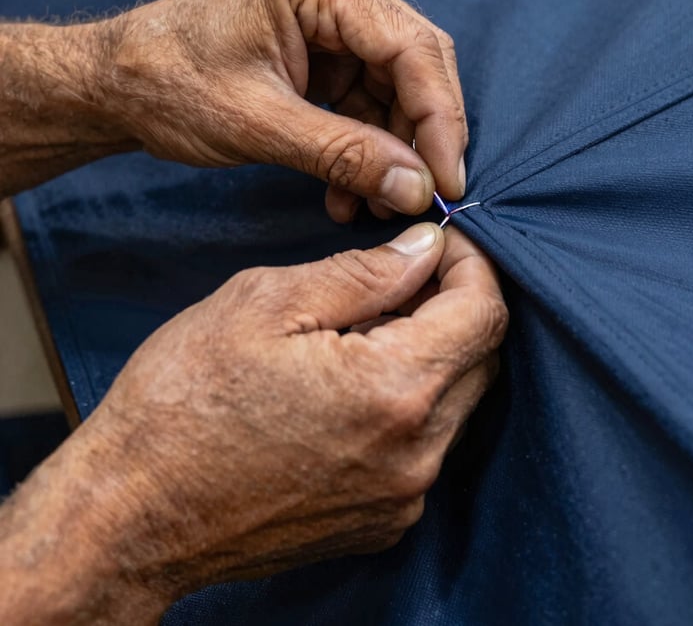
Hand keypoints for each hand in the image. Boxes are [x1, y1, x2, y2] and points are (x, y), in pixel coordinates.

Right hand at [0, 225, 506, 623]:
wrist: (132, 514)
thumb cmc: (183, 400)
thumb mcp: (266, 303)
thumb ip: (364, 273)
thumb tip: (426, 248)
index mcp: (393, 389)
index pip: (485, 311)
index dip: (469, 263)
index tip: (436, 243)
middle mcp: (416, 453)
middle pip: (481, 357)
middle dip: (454, 305)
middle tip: (396, 280)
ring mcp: (401, 497)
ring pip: (457, 402)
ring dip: (431, 355)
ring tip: (361, 333)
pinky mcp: (381, 523)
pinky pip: (426, 447)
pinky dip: (409, 404)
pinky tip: (349, 388)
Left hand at [103, 0, 467, 219]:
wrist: (112, 82)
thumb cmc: (166, 85)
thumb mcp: (258, 125)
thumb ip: (343, 155)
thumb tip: (416, 188)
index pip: (409, 46)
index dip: (438, 118)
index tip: (447, 179)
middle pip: (412, 61)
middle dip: (419, 135)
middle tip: (422, 195)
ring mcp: (328, 15)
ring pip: (394, 85)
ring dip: (390, 149)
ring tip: (374, 205)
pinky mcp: (320, 47)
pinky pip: (364, 97)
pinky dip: (364, 145)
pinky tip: (349, 191)